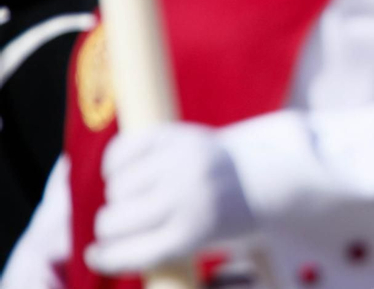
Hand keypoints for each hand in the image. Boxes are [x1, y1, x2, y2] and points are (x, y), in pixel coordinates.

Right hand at [86, 123, 252, 273]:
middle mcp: (186, 196)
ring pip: (115, 187)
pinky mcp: (176, 134)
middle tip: (115, 224)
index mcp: (192, 233)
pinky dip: (114, 164)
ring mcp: (181, 161)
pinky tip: (123, 172)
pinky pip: (121, 150)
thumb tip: (93, 255)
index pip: (129, 255)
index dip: (103, 258)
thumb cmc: (221, 215)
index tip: (95, 254)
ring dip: (116, 194)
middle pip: (113, 222)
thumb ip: (152, 248)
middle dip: (108, 227)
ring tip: (130, 196)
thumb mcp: (197, 242)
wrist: (260, 172)